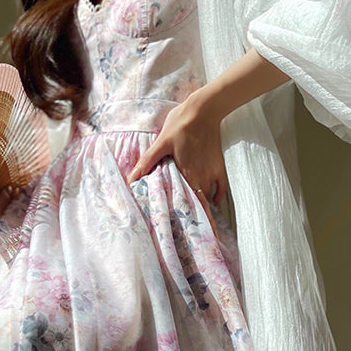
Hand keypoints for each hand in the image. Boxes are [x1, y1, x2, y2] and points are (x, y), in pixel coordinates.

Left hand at [125, 91, 227, 236]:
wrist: (205, 109)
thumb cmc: (181, 124)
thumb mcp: (161, 142)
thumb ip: (147, 162)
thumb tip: (131, 178)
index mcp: (189, 176)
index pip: (196, 208)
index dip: (200, 225)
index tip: (204, 241)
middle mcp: (203, 178)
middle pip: (202, 206)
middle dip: (202, 222)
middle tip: (199, 236)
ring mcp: (213, 172)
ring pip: (209, 197)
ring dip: (204, 208)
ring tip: (199, 219)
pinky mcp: (219, 166)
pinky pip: (220, 188)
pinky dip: (215, 196)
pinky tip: (211, 199)